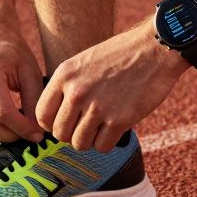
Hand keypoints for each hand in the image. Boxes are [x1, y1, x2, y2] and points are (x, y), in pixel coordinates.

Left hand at [37, 21, 187, 151]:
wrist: (154, 49)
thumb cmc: (120, 55)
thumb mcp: (83, 62)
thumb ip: (67, 87)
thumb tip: (55, 118)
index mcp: (64, 75)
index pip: (42, 115)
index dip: (52, 124)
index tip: (66, 122)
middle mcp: (77, 92)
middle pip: (60, 134)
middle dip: (72, 134)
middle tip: (87, 125)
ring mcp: (97, 107)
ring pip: (79, 144)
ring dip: (90, 139)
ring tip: (102, 125)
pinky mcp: (119, 120)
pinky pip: (102, 147)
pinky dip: (108, 142)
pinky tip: (115, 127)